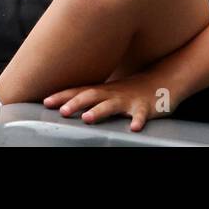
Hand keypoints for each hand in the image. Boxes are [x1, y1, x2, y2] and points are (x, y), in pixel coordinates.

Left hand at [42, 66, 178, 131]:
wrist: (162, 80)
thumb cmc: (130, 90)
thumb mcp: (108, 91)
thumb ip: (89, 97)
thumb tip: (65, 104)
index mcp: (102, 90)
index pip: (78, 91)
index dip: (62, 96)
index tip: (46, 102)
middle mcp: (113, 93)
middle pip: (91, 96)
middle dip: (75, 103)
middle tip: (62, 111)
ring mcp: (129, 100)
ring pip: (112, 105)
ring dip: (99, 111)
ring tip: (88, 119)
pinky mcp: (145, 108)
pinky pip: (142, 115)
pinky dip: (138, 121)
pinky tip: (135, 128)